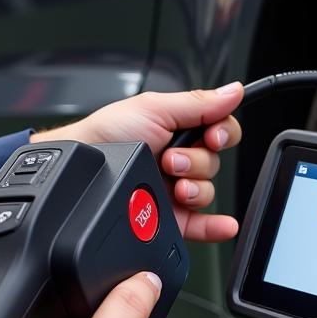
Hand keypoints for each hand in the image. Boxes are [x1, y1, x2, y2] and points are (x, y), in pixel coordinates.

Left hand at [31, 84, 243, 242]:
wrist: (83, 166)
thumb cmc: (108, 133)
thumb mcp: (152, 108)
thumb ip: (197, 104)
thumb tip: (233, 91)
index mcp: (178, 129)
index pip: (220, 130)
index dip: (222, 134)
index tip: (212, 136)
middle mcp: (178, 159)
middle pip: (215, 162)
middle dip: (197, 161)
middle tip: (171, 159)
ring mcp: (173, 189)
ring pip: (207, 191)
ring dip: (195, 187)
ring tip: (171, 184)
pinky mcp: (169, 216)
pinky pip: (201, 224)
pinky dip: (216, 226)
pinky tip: (224, 225)